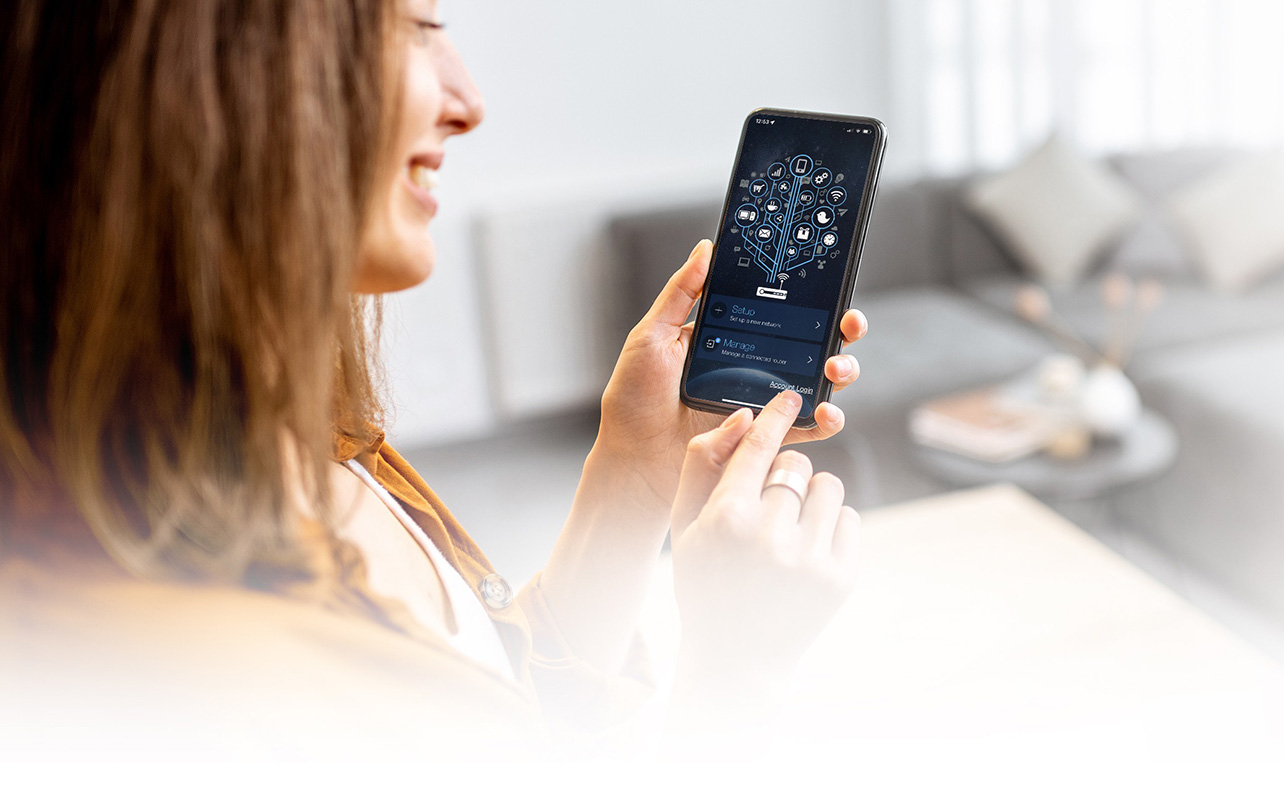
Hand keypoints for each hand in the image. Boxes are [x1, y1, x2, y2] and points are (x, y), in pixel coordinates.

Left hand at [594, 239, 868, 511]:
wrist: (630, 456)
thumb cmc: (634, 399)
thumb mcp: (652, 336)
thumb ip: (680, 293)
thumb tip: (705, 249)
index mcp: (733, 337)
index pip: (782, 311)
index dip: (813, 298)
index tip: (832, 286)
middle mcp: (755, 367)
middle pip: (814, 343)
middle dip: (842, 331)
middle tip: (847, 325)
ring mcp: (764, 403)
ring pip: (820, 383)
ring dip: (841, 371)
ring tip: (835, 368)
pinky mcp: (766, 438)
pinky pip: (806, 429)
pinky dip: (826, 421)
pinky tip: (826, 412)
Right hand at [669, 390, 859, 685]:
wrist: (736, 658)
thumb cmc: (704, 581)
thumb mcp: (683, 526)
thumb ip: (702, 466)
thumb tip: (744, 418)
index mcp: (726, 519)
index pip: (759, 447)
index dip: (775, 416)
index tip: (788, 397)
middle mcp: (770, 537)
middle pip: (795, 464)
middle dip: (784, 475)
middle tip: (768, 506)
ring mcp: (810, 560)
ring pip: (828, 486)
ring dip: (810, 498)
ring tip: (789, 529)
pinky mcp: (841, 577)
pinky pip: (849, 519)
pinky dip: (831, 526)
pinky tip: (807, 551)